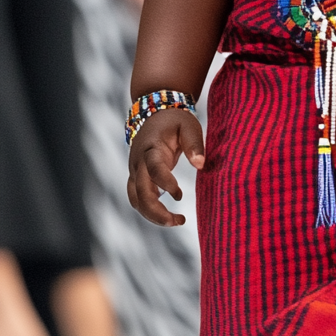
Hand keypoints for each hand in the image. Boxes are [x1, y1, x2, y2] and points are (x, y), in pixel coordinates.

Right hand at [127, 108, 204, 226]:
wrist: (153, 114)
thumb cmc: (174, 121)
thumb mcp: (188, 125)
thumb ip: (194, 144)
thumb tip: (201, 165)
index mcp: (151, 149)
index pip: (153, 169)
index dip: (165, 183)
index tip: (180, 195)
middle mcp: (138, 163)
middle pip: (140, 192)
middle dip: (157, 211)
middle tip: (179, 221)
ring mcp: (135, 172)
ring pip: (136, 200)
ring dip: (153, 216)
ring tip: (177, 221)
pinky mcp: (136, 178)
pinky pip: (137, 200)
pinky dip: (149, 212)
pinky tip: (168, 217)